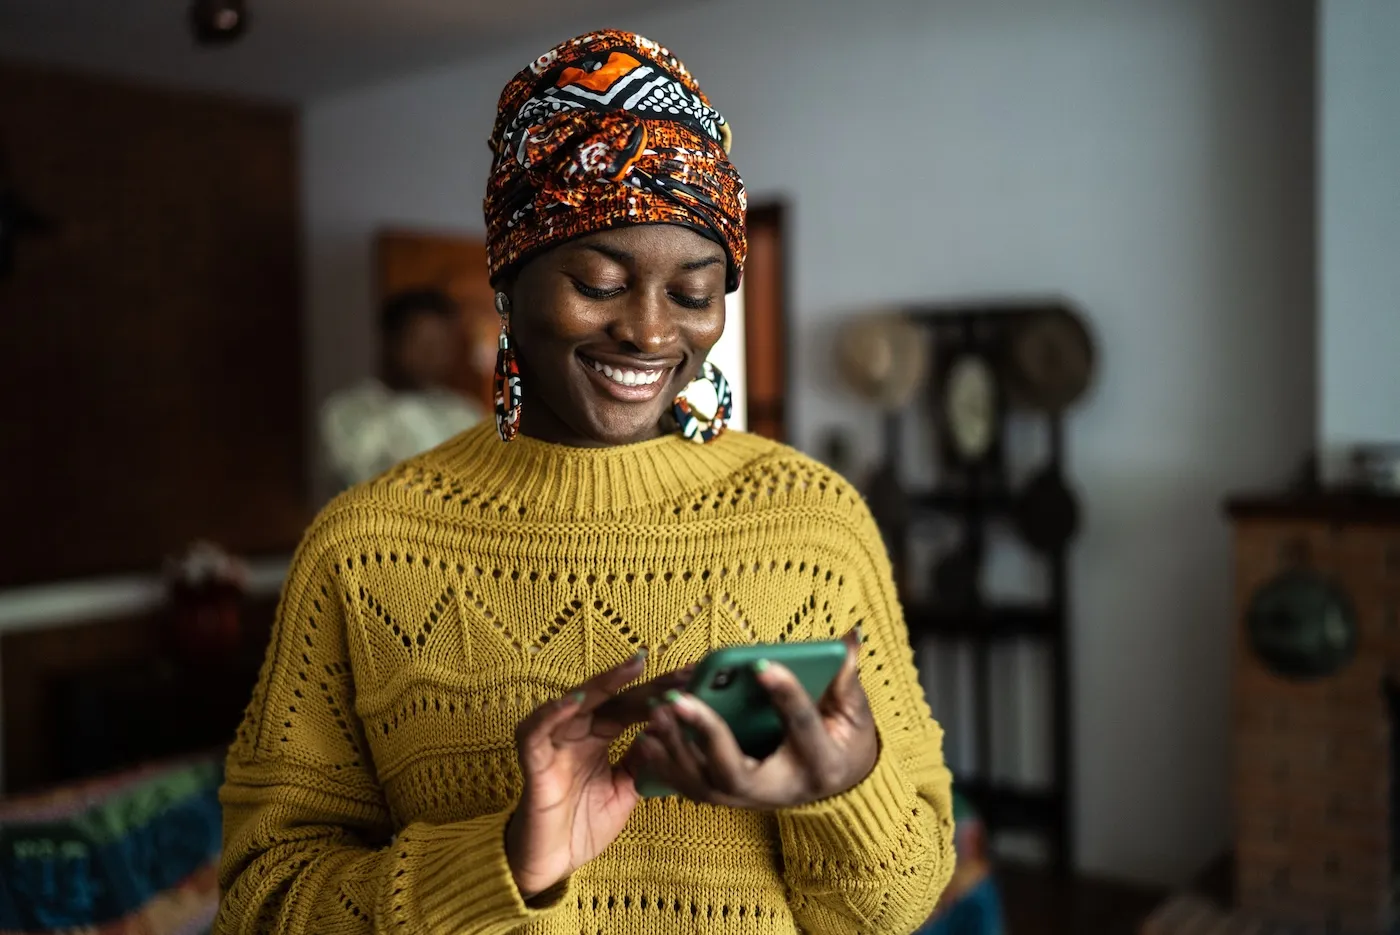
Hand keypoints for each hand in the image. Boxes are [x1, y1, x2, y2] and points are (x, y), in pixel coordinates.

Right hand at [504, 652, 691, 899]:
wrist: (552, 863)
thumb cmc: (583, 825)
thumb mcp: (625, 789)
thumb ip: (643, 760)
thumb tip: (668, 729)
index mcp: (598, 735)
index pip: (632, 705)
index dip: (661, 692)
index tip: (694, 679)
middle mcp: (577, 731)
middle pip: (611, 697)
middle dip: (646, 682)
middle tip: (680, 671)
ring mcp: (554, 741)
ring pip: (576, 701)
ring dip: (604, 684)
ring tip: (633, 667)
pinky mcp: (532, 759)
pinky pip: (537, 729)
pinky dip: (553, 713)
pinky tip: (576, 700)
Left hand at [629, 628, 878, 808]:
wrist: (837, 783)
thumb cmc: (845, 737)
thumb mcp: (854, 710)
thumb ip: (847, 676)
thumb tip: (850, 636)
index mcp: (820, 763)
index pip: (800, 726)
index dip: (784, 694)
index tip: (760, 664)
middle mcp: (781, 790)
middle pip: (735, 771)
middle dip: (705, 733)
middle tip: (678, 699)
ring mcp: (751, 800)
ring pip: (705, 784)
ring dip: (676, 748)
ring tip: (657, 711)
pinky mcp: (729, 799)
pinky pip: (692, 787)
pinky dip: (667, 764)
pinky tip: (647, 737)